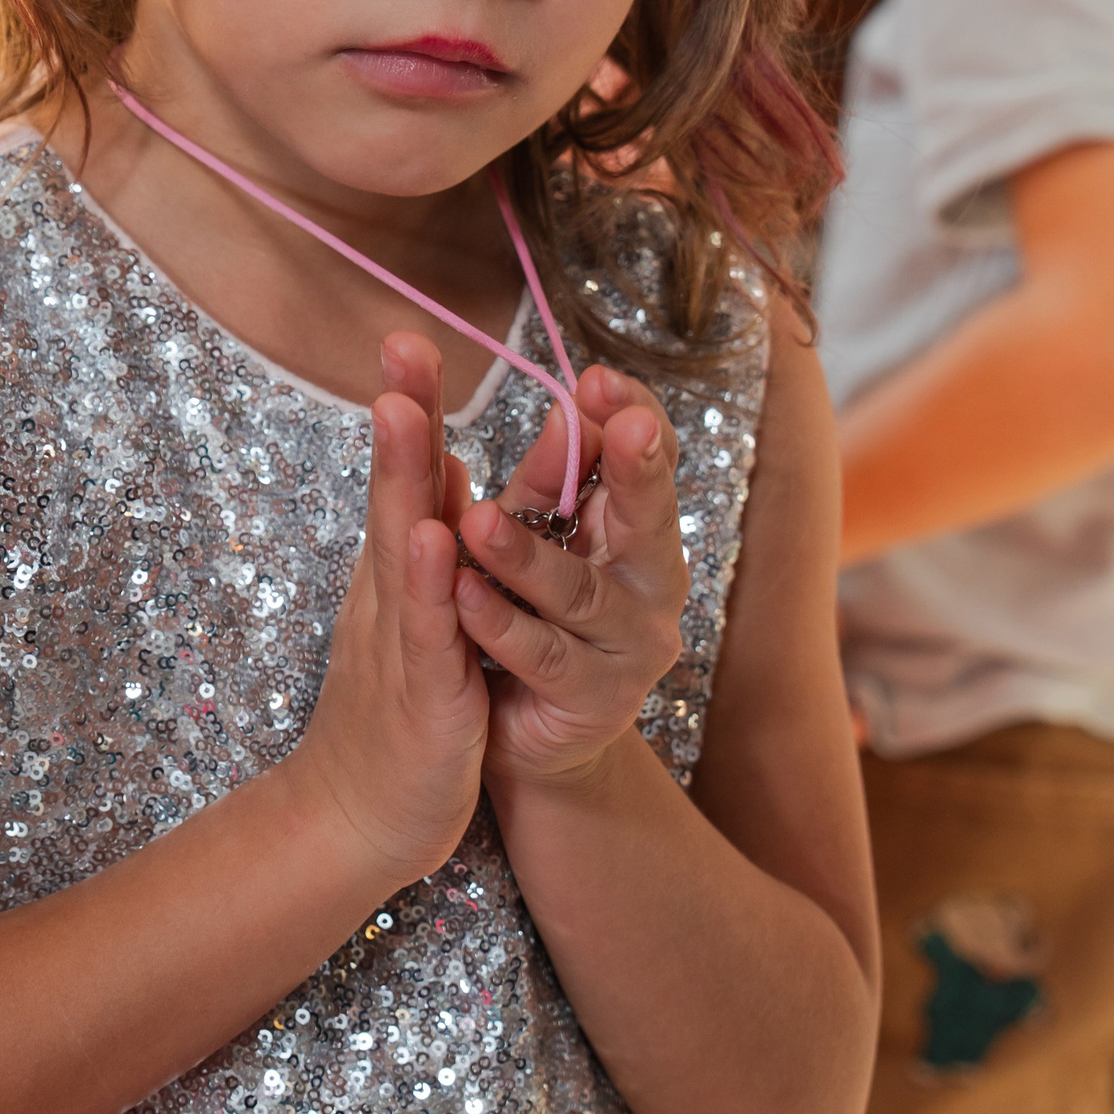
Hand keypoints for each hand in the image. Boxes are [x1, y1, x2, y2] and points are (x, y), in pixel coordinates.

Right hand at [291, 333, 489, 888]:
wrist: (355, 821)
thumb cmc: (392, 713)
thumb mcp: (416, 613)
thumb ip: (426, 538)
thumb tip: (442, 464)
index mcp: (397, 571)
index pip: (406, 474)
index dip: (410, 405)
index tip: (410, 337)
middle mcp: (390, 592)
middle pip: (394, 489)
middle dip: (402, 414)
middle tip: (401, 340)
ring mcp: (400, 639)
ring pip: (402, 546)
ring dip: (402, 476)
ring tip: (404, 409)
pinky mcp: (421, 693)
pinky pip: (428, 630)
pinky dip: (426, 581)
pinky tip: (431, 537)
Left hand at [453, 364, 687, 793]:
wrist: (522, 734)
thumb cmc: (529, 617)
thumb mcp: (536, 535)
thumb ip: (549, 480)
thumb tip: (567, 406)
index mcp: (637, 530)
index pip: (650, 460)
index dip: (629, 417)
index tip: (595, 379)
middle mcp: (650, 584)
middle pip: (649, 516)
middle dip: (633, 466)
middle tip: (613, 420)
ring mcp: (629, 647)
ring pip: (579, 592)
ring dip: (526, 555)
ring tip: (476, 522)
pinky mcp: (594, 701)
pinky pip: (542, 655)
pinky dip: (500, 623)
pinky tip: (462, 594)